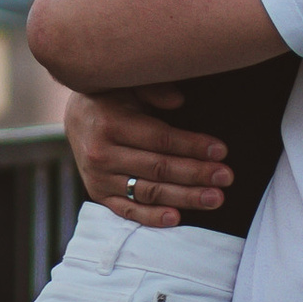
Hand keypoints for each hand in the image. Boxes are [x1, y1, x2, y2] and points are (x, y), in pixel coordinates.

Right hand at [61, 86, 232, 228]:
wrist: (76, 117)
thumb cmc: (112, 96)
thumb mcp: (129, 83)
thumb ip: (153, 89)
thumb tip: (179, 101)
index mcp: (111, 123)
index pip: (160, 139)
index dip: (192, 146)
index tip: (221, 150)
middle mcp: (102, 154)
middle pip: (158, 168)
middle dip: (196, 174)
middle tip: (226, 177)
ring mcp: (99, 178)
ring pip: (148, 192)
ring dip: (185, 197)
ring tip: (215, 198)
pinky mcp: (99, 195)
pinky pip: (128, 211)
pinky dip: (152, 217)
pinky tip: (177, 218)